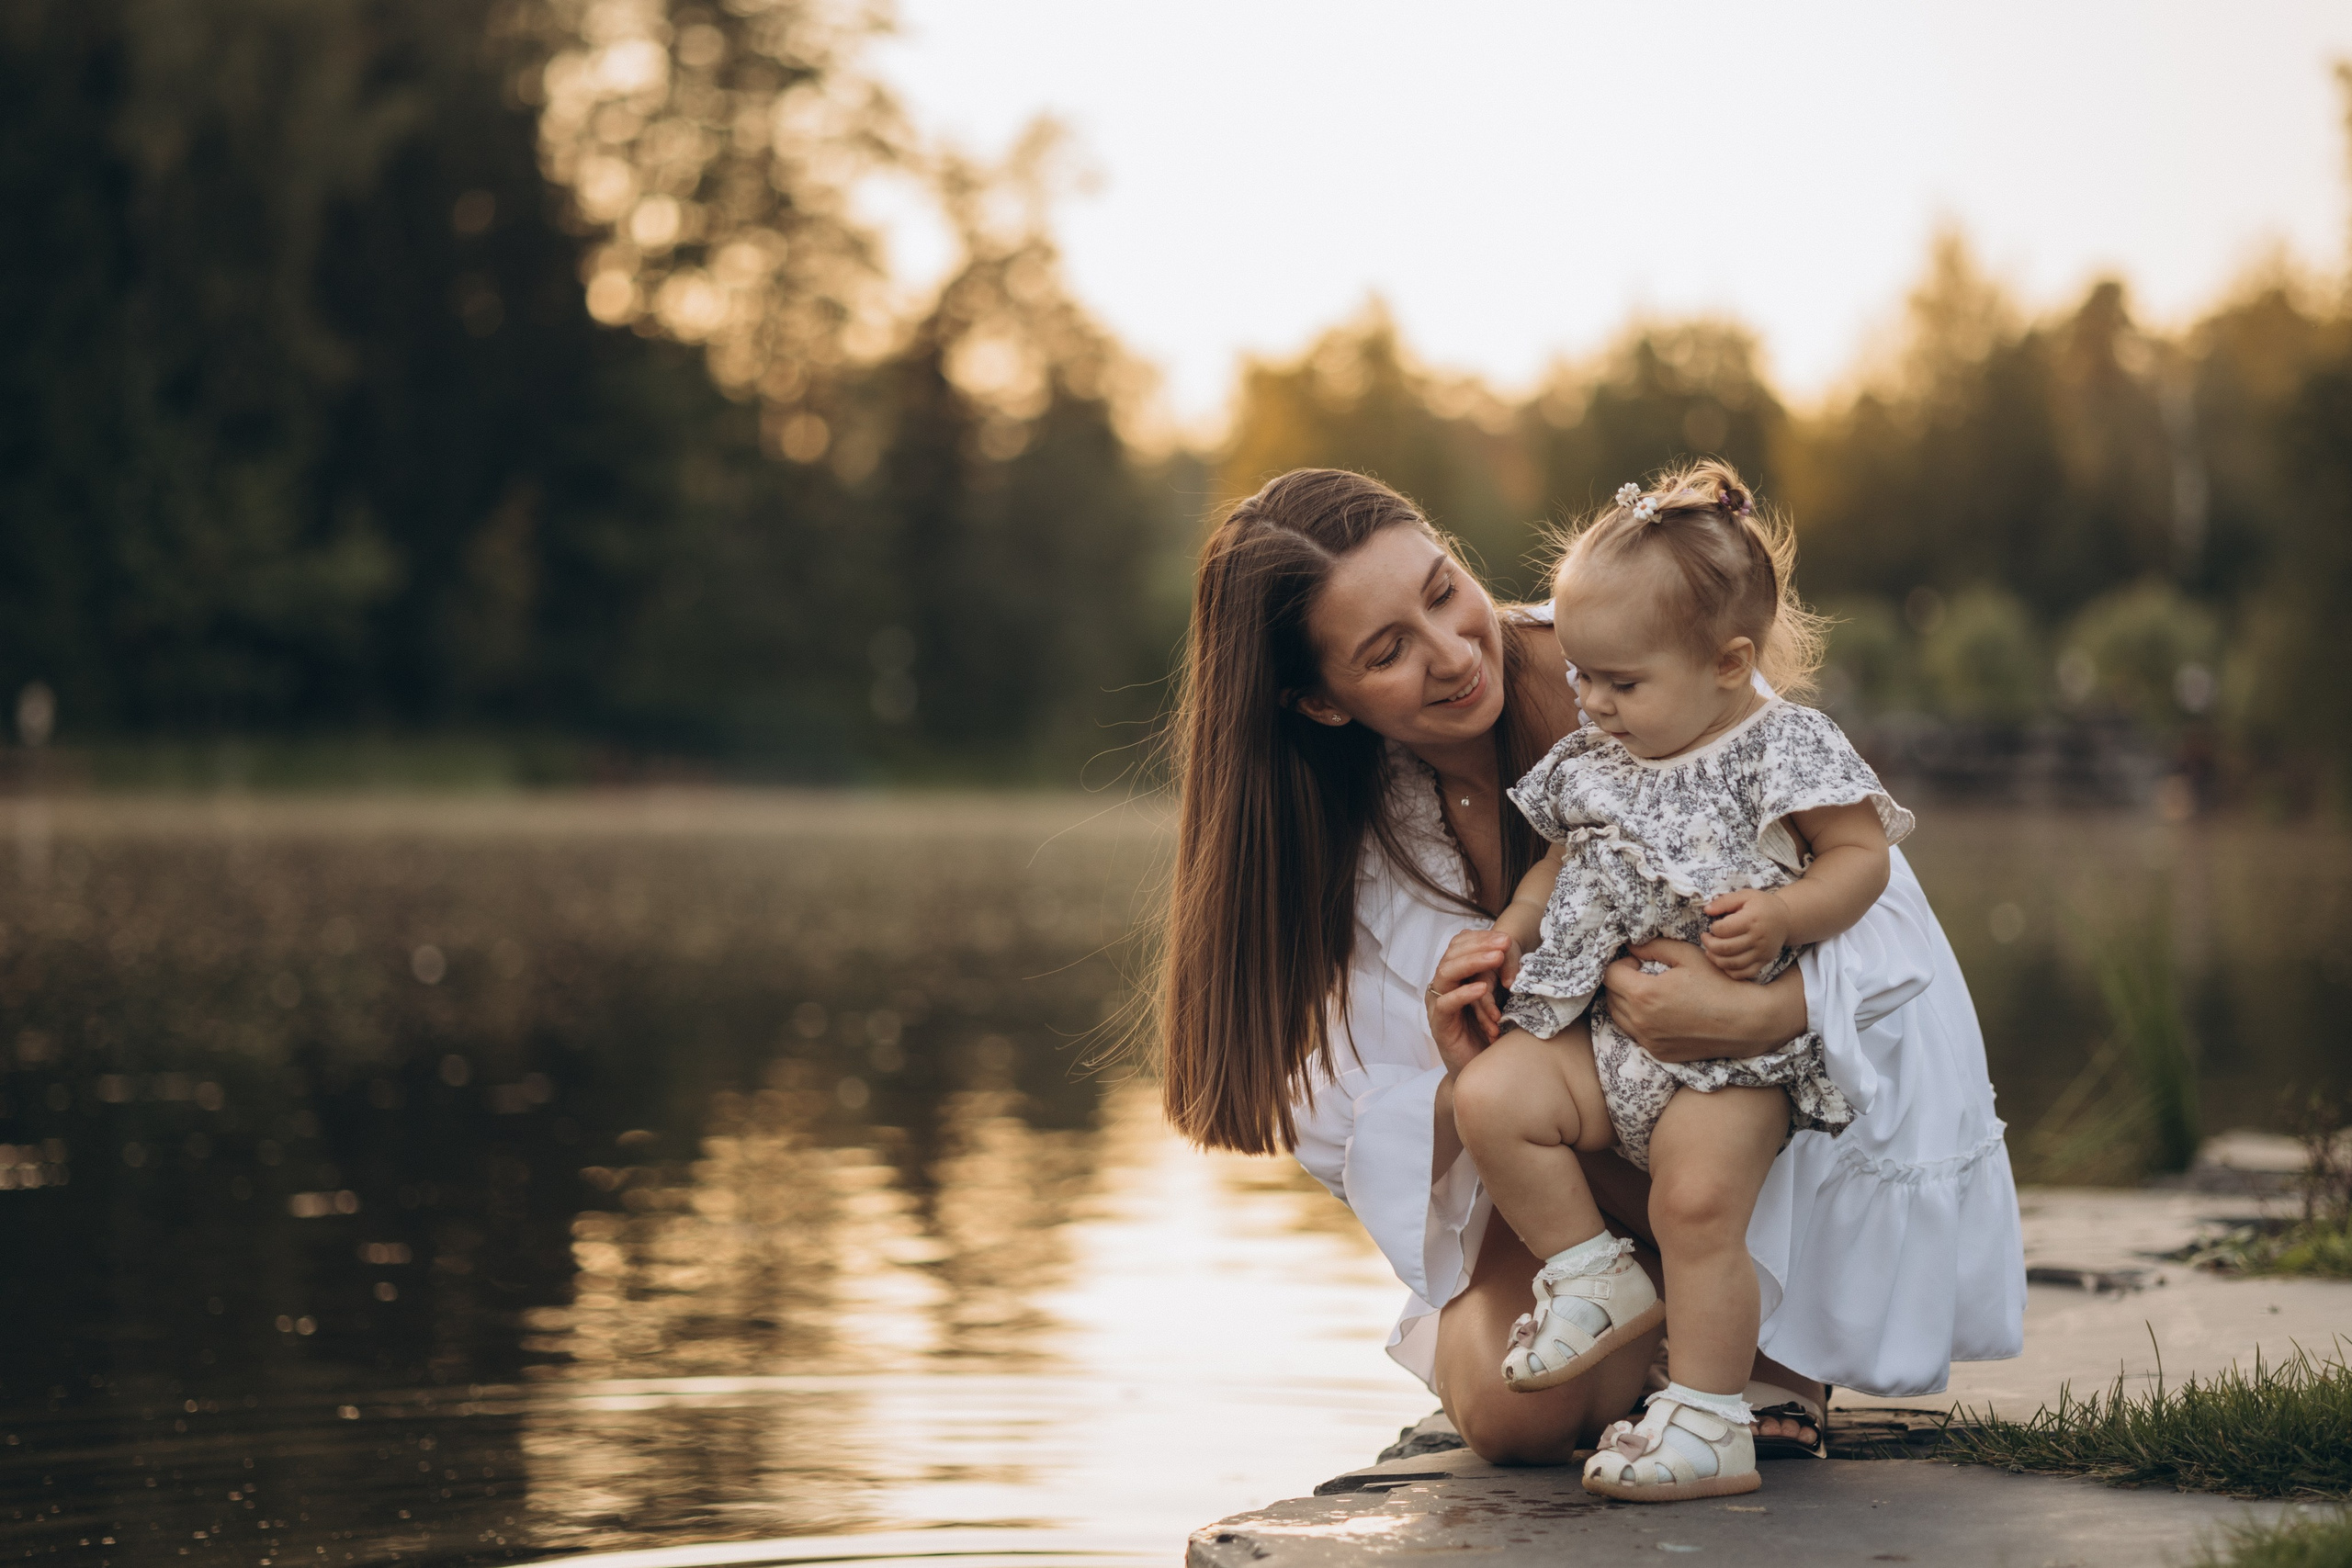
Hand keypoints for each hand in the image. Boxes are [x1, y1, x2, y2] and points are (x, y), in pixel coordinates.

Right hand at [1427, 929, 1516, 1069]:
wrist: (1479, 1071)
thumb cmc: (1490, 1032)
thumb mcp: (1497, 997)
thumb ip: (1499, 976)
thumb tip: (1518, 952)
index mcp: (1454, 976)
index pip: (1459, 945)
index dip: (1481, 937)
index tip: (1505, 937)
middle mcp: (1442, 986)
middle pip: (1452, 954)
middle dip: (1480, 945)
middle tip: (1505, 943)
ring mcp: (1438, 1004)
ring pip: (1446, 973)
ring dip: (1472, 962)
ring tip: (1497, 958)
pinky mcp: (1439, 1025)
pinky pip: (1447, 1003)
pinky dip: (1464, 993)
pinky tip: (1482, 988)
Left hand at [1603, 938, 1807, 1062]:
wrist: (1746, 1022)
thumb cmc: (1719, 984)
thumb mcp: (1687, 956)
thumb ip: (1653, 947)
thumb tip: (1631, 946)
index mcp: (1644, 994)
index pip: (1610, 975)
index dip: (1623, 963)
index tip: (1640, 961)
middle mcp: (1641, 1022)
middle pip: (1611, 996)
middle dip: (1622, 981)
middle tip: (1644, 974)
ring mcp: (1649, 1041)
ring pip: (1619, 1017)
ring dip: (1626, 1002)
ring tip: (1651, 992)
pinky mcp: (1659, 1053)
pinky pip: (1635, 1034)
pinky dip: (1639, 1021)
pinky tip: (1661, 1012)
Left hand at [1702, 887, 1788, 980]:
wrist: (1786, 919)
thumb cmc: (1762, 905)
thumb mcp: (1745, 895)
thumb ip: (1724, 901)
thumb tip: (1707, 910)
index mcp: (1751, 919)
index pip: (1723, 929)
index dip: (1713, 928)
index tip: (1712, 925)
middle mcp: (1758, 938)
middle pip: (1725, 948)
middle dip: (1709, 944)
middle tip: (1705, 938)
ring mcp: (1762, 952)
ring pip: (1733, 964)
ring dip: (1715, 959)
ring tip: (1710, 950)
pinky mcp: (1764, 962)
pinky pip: (1744, 973)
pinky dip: (1730, 971)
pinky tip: (1723, 961)